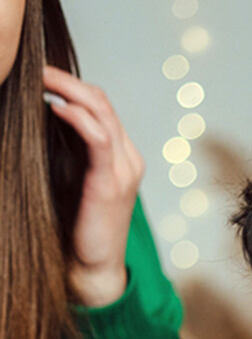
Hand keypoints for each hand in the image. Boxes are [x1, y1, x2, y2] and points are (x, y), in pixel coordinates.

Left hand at [43, 65, 143, 306]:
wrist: (93, 269)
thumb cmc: (79, 227)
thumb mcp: (73, 179)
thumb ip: (67, 150)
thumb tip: (40, 117)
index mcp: (121, 157)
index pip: (101, 106)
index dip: (72, 85)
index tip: (41, 76)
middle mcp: (128, 160)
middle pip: (102, 102)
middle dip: (67, 80)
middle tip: (36, 68)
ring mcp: (123, 171)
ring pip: (102, 112)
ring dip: (69, 90)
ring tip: (41, 80)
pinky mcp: (109, 185)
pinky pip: (98, 138)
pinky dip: (77, 117)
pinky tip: (56, 109)